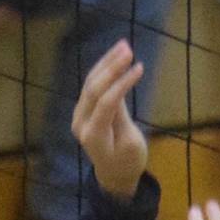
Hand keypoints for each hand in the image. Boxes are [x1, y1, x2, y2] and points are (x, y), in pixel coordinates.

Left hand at [71, 39, 148, 202]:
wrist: (114, 175)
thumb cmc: (129, 162)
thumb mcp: (132, 144)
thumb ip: (122, 117)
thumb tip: (118, 88)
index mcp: (94, 135)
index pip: (106, 102)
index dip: (122, 83)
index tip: (140, 66)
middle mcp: (81, 123)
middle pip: (93, 89)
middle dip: (111, 67)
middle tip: (128, 48)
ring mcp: (79, 116)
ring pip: (90, 83)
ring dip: (106, 63)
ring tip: (123, 45)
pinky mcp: (83, 110)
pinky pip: (92, 85)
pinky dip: (104, 70)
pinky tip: (115, 56)